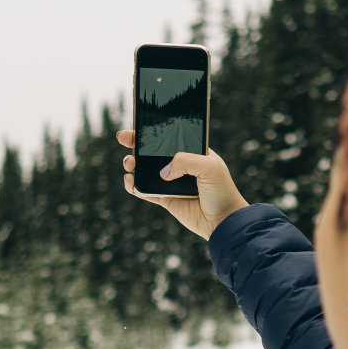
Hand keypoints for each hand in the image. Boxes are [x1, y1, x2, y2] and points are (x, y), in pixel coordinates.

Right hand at [117, 130, 248, 240]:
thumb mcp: (209, 166)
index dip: (152, 131)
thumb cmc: (222, 191)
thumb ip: (184, 161)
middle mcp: (181, 166)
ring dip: (133, 165)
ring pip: (145, 170)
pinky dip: (134, 186)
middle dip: (135, 144)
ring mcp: (172, 182)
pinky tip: (130, 181)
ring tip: (129, 163)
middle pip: (153, 152)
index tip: (137, 126)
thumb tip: (162, 172)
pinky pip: (145, 191)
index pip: (169, 137)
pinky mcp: (166, 199)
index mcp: (192, 152)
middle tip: (123, 138)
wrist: (224, 221)